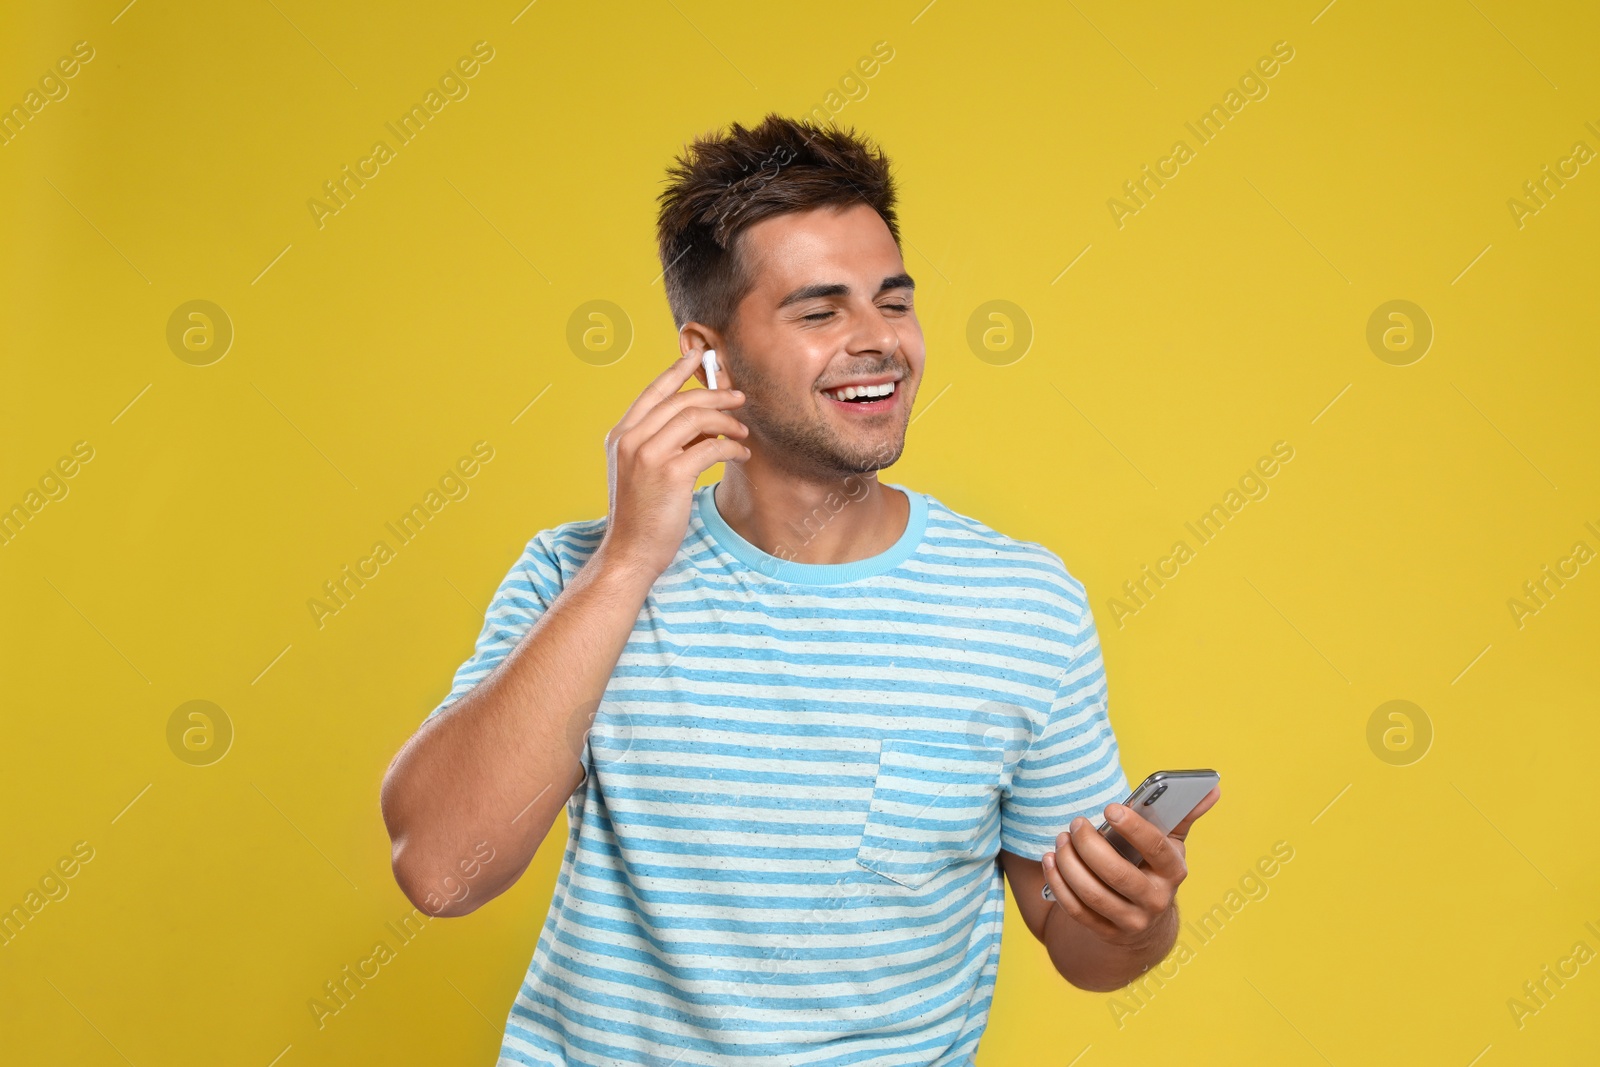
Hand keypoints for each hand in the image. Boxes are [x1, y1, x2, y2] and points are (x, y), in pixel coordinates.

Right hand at [598, 348, 749, 578]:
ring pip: (697, 418)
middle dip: (715, 395)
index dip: (676, 370)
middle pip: (681, 400)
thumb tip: (702, 420)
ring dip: (727, 422)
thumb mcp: (640, 470)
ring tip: (743, 432)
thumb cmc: (641, 514)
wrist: (630, 551)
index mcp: (620, 435)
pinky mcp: (671, 473)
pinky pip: (711, 447)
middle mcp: (631, 439)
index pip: (652, 392)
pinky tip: (741, 453)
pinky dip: (731, 447)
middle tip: (739, 398)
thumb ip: (661, 442)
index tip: (696, 355)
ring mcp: (648, 455)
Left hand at [1041, 784, 1219, 947]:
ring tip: (1060, 840)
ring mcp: (1131, 920)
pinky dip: (1059, 885)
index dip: (1133, 828)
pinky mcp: (1106, 933)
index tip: (1110, 808)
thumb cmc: (1154, 868)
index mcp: (1173, 871)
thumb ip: (1184, 814)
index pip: (1155, 848)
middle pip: (1117, 874)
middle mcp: (1155, 900)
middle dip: (1090, 846)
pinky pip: (1077, 911)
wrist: (1148, 922)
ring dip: (1069, 864)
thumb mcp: (1171, 844)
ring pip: (1093, 894)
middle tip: (1075, 823)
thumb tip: (1212, 786)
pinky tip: (1050, 861)